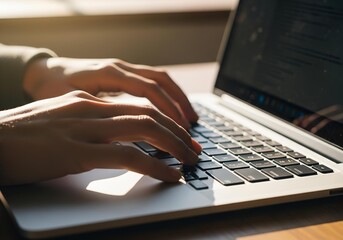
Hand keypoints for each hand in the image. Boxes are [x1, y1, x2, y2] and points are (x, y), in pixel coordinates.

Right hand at [0, 91, 201, 185]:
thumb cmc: (22, 134)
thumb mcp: (62, 119)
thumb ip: (90, 122)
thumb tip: (116, 134)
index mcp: (88, 101)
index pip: (139, 105)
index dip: (167, 120)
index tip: (182, 134)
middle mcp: (90, 108)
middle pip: (148, 113)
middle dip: (178, 131)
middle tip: (195, 148)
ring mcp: (83, 128)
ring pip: (143, 129)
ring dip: (174, 145)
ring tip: (190, 160)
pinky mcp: (75, 152)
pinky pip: (127, 156)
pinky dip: (154, 165)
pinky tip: (169, 174)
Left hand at [23, 57, 197, 128]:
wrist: (44, 73)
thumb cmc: (54, 89)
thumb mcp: (72, 103)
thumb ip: (99, 112)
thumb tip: (127, 131)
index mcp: (108, 73)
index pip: (148, 89)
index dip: (166, 109)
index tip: (179, 128)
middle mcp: (120, 67)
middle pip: (160, 81)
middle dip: (180, 104)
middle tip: (191, 128)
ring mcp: (123, 69)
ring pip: (160, 79)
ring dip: (178, 99)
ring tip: (191, 120)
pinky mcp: (124, 75)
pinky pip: (152, 81)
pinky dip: (168, 96)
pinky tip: (173, 111)